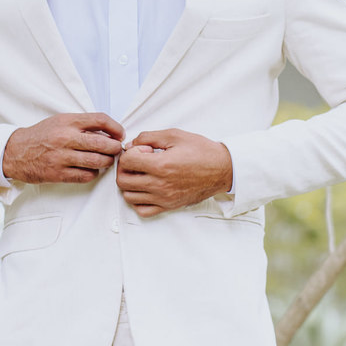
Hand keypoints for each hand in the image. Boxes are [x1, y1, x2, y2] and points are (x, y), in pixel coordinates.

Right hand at [2, 113, 123, 183]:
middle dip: (115, 148)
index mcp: (68, 122)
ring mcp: (62, 157)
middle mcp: (65, 138)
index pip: (100, 120)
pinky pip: (85, 176)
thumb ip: (82, 124)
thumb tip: (109, 132)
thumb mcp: (60, 121)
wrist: (14, 152)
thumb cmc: (41, 136)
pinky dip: (93, 174)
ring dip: (106, 162)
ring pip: (97, 161)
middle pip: (103, 143)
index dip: (115, 127)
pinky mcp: (58, 173)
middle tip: (116, 149)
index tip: (119, 134)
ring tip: (106, 160)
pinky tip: (91, 170)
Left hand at [116, 129, 233, 217]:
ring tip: (142, 174)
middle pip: (123, 181)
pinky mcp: (169, 206)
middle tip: (137, 161)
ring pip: (129, 196)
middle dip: (125, 168)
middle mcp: (160, 185)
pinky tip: (146, 188)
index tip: (142, 150)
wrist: (222, 169)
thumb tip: (131, 145)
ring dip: (130, 183)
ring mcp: (164, 198)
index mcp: (161, 165)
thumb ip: (148, 137)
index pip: (127, 161)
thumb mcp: (175, 135)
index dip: (130, 152)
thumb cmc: (202, 151)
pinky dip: (138, 200)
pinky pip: (142, 210)